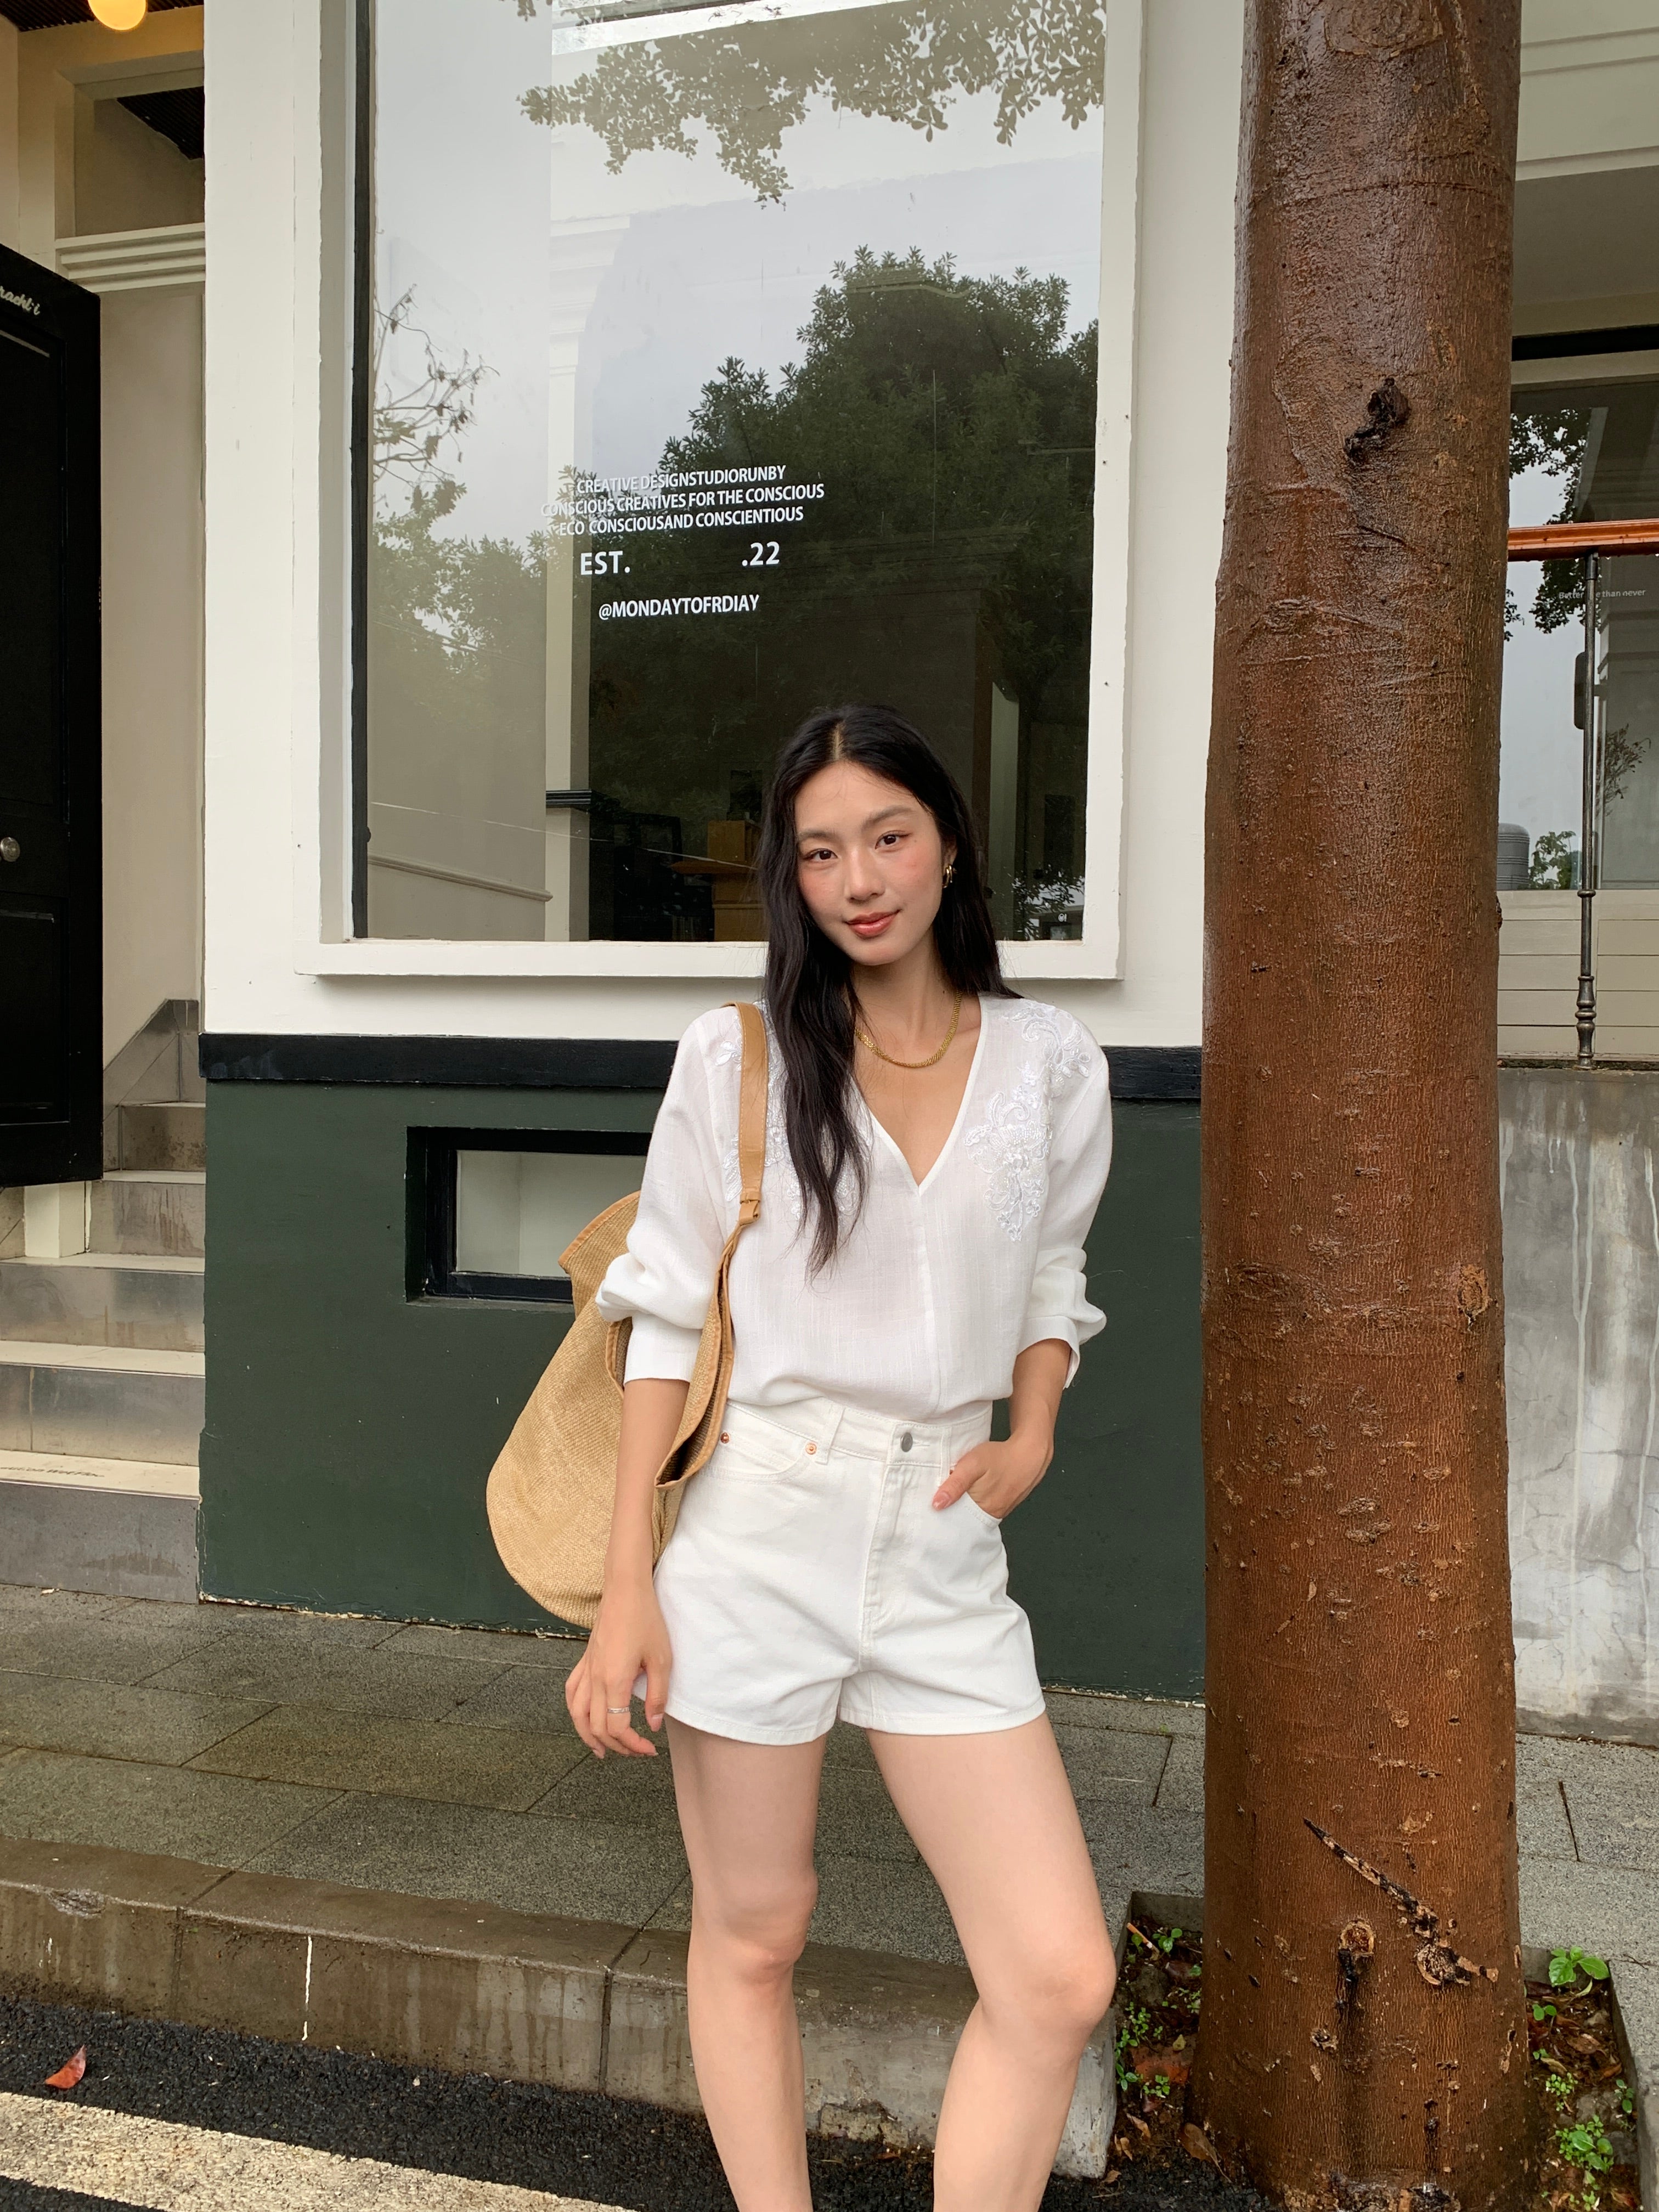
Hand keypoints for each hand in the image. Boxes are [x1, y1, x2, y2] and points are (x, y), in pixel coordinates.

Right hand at [565, 1578, 671, 1757]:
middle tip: (636, 1751)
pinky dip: (574, 1711)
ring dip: (588, 1736)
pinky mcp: (585, 1660)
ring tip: (602, 1750)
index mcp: (614, 1680)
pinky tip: (583, 1717)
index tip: (649, 1749)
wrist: (626, 1590)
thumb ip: (657, 1696)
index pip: (617, 1726)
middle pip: (596, 1726)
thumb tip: (653, 1726)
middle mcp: (595, 1679)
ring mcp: (587, 1669)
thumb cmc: (646, 1620)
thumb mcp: (661, 1659)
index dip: (632, 1745)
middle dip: (616, 1746)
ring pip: (576, 1713)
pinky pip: (571, 1692)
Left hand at [931, 1425, 1053, 1522]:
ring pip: (975, 1513)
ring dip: (964, 1506)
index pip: (955, 1520)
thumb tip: (937, 1504)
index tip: (931, 1510)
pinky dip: (976, 1502)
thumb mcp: (972, 1465)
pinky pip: (985, 1507)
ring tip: (955, 1495)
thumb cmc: (1001, 1457)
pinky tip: (972, 1492)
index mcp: (982, 1508)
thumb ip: (955, 1485)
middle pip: (965, 1518)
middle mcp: (991, 1513)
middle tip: (940, 1501)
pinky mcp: (1004, 1503)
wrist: (1030, 1453)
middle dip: (952, 1511)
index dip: (943, 1514)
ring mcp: (999, 1509)